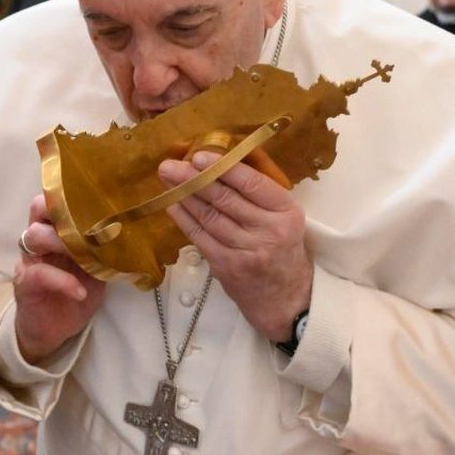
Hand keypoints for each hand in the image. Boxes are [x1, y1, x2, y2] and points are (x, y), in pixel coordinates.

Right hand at [15, 194, 105, 363]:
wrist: (53, 331)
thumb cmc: (76, 293)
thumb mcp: (96, 269)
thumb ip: (105, 250)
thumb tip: (135, 235)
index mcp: (56, 230)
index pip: (55, 199)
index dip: (71, 193)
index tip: (97, 198)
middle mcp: (39, 240)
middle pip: (38, 207)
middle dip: (62, 210)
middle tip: (86, 224)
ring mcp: (29, 260)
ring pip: (34, 235)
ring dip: (62, 242)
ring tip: (84, 255)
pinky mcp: (25, 284)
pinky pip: (39, 273)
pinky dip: (62, 280)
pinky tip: (79, 291)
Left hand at [161, 151, 312, 342]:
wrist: (286, 298)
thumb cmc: (283, 249)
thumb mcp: (284, 218)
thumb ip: (258, 194)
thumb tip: (217, 164)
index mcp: (286, 212)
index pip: (252, 183)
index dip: (222, 168)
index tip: (198, 156)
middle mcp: (268, 230)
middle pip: (225, 199)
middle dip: (194, 178)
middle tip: (170, 165)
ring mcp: (246, 250)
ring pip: (209, 216)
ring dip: (184, 196)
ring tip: (168, 180)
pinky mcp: (227, 265)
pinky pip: (200, 236)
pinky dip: (184, 219)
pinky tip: (172, 205)